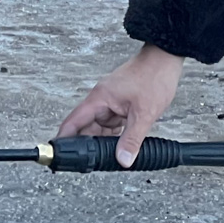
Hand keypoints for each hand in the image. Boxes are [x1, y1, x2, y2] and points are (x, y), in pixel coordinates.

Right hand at [59, 44, 183, 167]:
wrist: (164, 60)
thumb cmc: (153, 77)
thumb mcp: (144, 114)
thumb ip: (132, 139)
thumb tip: (123, 160)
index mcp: (99, 99)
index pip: (73, 121)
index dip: (64, 139)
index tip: (59, 153)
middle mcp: (101, 100)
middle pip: (85, 127)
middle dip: (88, 145)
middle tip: (92, 162)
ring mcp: (110, 102)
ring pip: (99, 127)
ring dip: (104, 139)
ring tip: (111, 153)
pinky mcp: (119, 104)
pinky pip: (111, 123)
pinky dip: (114, 134)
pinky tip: (121, 142)